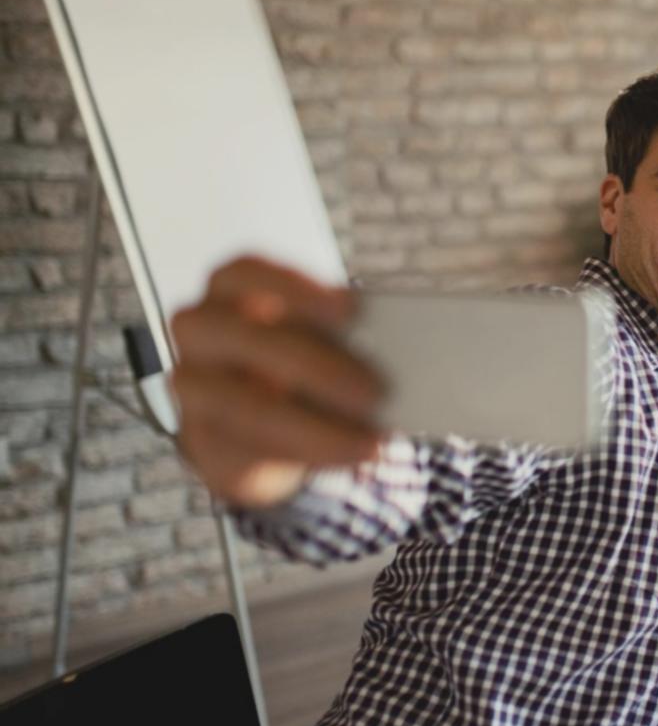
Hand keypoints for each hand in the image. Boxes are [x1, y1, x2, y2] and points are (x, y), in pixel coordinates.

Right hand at [170, 256, 385, 507]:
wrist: (262, 421)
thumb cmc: (302, 357)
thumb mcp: (321, 336)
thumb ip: (347, 334)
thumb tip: (398, 348)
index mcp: (231, 285)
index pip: (248, 273)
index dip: (299, 290)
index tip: (352, 310)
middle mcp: (200, 327)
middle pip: (252, 340)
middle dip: (319, 368)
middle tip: (378, 391)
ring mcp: (192, 384)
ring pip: (246, 405)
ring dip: (315, 426)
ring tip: (374, 441)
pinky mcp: (203, 438)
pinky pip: (249, 449)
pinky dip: (308, 452)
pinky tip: (352, 452)